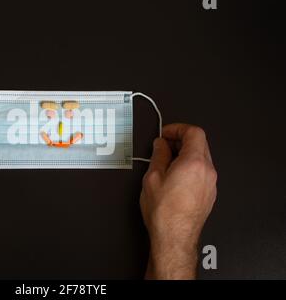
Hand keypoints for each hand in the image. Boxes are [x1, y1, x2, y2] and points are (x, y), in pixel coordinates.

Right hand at [140, 123, 216, 278]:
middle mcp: (207, 170)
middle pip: (200, 143)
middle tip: (163, 145)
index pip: (194, 132)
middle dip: (181, 139)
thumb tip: (161, 144)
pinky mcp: (209, 193)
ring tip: (166, 161)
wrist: (175, 237)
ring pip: (202, 157)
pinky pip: (202, 171)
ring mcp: (211, 183)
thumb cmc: (164, 210)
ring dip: (185, 153)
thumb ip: (159, 155)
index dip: (178, 128)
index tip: (164, 134)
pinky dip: (190, 166)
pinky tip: (175, 175)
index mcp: (194, 162)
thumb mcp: (153, 177)